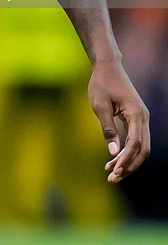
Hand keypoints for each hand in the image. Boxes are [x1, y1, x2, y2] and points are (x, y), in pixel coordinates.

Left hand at [88, 60, 149, 182]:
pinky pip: (136, 139)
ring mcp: (141, 118)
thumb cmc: (102, 84)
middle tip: (112, 178)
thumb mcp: (100, 106)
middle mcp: (143, 118)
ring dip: (128, 161)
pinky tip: (113, 159)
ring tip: (111, 173)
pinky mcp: (136, 118)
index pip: (135, 144)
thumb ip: (108, 129)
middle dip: (129, 166)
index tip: (113, 171)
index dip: (126, 160)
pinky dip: (127, 151)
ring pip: (141, 146)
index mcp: (136, 114)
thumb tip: (113, 152)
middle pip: (143, 149)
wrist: (107, 66)